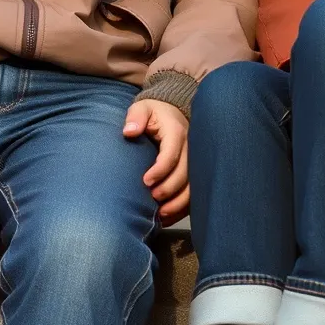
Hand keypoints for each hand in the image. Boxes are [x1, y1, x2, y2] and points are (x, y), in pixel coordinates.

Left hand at [122, 99, 189, 222]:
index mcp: (177, 132)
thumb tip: (129, 132)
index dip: (160, 170)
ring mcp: (195, 160)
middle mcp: (190, 147)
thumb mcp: (142, 108)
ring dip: (179, 203)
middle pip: (185, 173)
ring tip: (161, 214)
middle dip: (169, 189)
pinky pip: (194, 192)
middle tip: (152, 199)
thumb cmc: (154, 113)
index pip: (172, 154)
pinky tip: (169, 216)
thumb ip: (135, 117)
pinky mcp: (195, 170)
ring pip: (193, 186)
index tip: (145, 181)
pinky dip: (183, 207)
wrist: (172, 113)